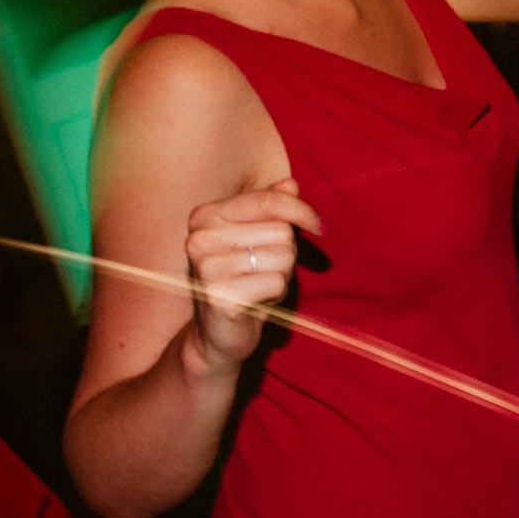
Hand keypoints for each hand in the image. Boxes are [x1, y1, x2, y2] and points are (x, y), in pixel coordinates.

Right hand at [181, 178, 319, 372]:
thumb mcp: (256, 239)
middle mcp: (199, 237)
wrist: (218, 334)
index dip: (301, 211)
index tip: (319, 226)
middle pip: (281, 231)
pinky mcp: (219, 295)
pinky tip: (257, 300)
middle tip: (264, 270)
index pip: (268, 200)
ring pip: (283, 257)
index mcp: (205, 215)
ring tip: (258, 285)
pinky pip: (277, 282)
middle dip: (286, 254)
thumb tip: (291, 183)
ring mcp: (206, 267)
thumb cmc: (242, 280)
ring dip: (282, 275)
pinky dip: (276, 293)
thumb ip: (270, 209)